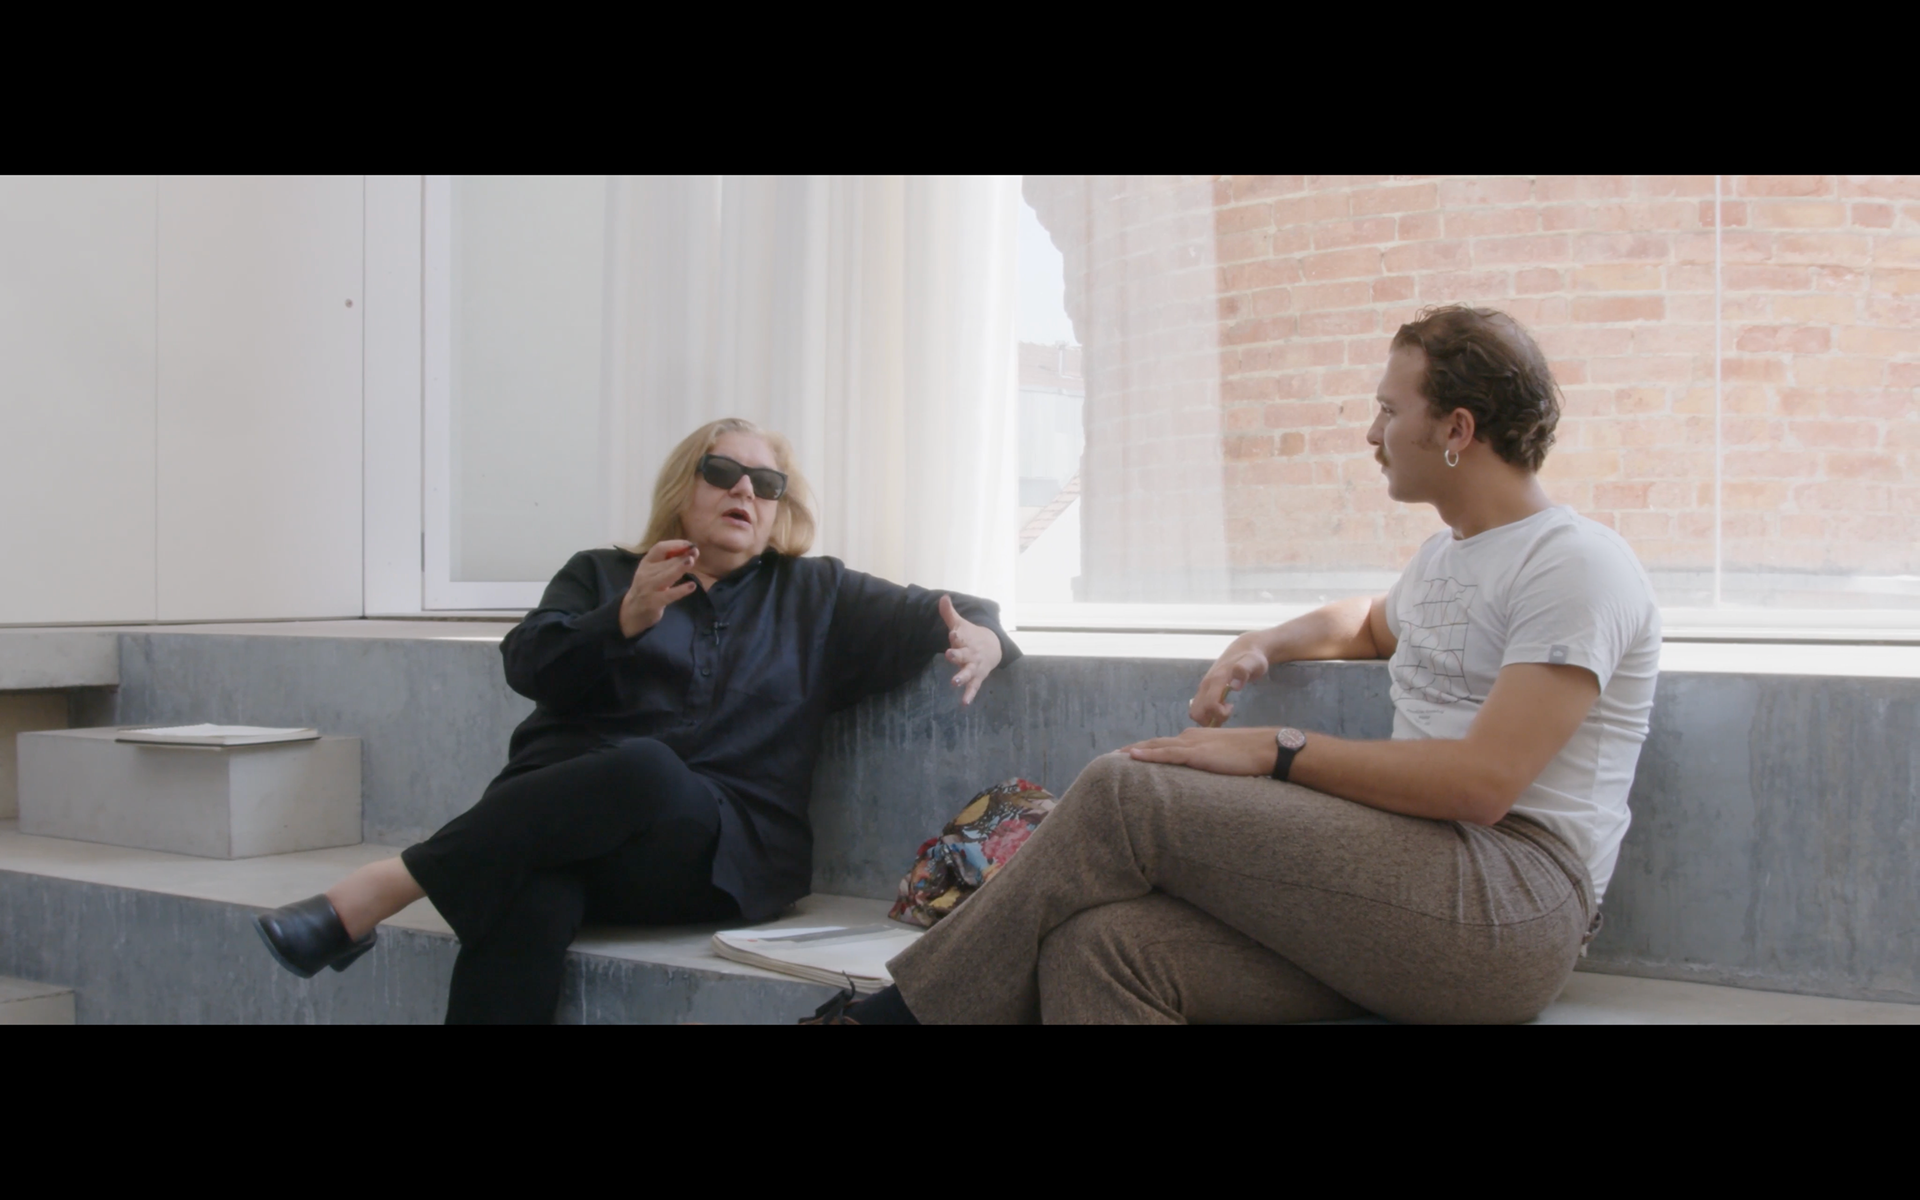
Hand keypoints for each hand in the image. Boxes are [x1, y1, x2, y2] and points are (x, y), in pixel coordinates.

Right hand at [620, 541, 699, 637]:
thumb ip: (668, 562)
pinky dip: (681, 590)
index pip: (659, 548)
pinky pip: (669, 595)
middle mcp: (645, 573)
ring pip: (666, 575)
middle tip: (695, 552)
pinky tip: (692, 586)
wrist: (633, 610)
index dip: (675, 544)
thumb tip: (689, 552)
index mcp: (646, 562)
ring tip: (692, 561)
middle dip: (681, 556)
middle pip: (665, 562)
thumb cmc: (648, 587)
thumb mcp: (653, 572)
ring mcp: (648, 588)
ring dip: (680, 567)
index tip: (689, 544)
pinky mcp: (653, 602)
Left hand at [940, 594, 1002, 705]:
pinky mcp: (977, 677)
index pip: (960, 636)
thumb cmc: (971, 636)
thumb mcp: (960, 624)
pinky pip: (973, 687)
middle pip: (964, 654)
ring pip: (968, 672)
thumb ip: (949, 613)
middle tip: (949, 655)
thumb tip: (942, 596)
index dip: (956, 635)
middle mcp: (971, 653)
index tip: (953, 634)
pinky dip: (969, 695)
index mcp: (966, 639)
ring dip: (962, 677)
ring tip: (954, 683)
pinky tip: (964, 704)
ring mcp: (974, 666)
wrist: (994, 647)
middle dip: (957, 655)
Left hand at [1124, 727, 1279, 776]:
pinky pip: (1167, 754)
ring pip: (1155, 746)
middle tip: (1111, 757)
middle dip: (1133, 750)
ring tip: (1113, 757)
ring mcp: (1192, 744)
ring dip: (1133, 752)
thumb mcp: (1222, 759)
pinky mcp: (1197, 754)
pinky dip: (1148, 754)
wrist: (1265, 748)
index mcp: (1194, 739)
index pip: (1163, 744)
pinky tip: (1132, 757)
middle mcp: (1189, 737)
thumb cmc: (1249, 756)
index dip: (1145, 749)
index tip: (1127, 756)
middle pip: (1154, 742)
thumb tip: (1199, 777)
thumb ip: (1208, 764)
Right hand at [1189, 637, 1270, 726]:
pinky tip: (1222, 706)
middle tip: (1227, 713)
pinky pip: (1199, 707)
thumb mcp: (1254, 663)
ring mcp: (1203, 687)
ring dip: (1209, 718)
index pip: (1209, 705)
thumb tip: (1234, 685)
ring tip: (1225, 710)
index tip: (1232, 707)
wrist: (1245, 648)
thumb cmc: (1252, 658)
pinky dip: (1208, 713)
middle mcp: (1206, 685)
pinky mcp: (1204, 689)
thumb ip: (1244, 671)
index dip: (1220, 714)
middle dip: (1211, 720)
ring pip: (1196, 712)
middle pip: (1197, 713)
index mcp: (1216, 680)